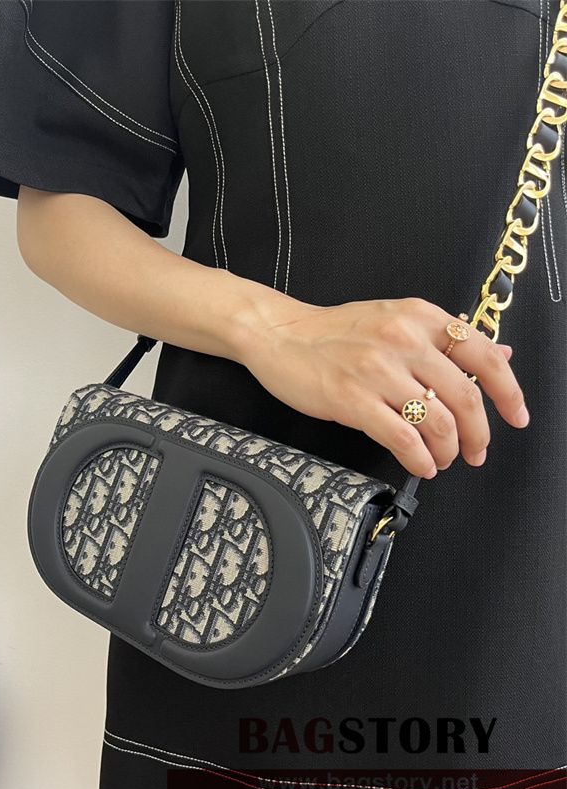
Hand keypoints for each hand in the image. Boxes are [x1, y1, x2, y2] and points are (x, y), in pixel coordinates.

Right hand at [237, 295, 525, 479]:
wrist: (278, 334)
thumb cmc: (332, 331)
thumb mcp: (394, 319)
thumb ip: (445, 338)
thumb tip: (501, 354)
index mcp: (419, 317)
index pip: (485, 356)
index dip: (509, 393)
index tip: (517, 417)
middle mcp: (403, 340)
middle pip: (466, 398)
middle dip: (479, 435)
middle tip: (476, 452)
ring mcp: (377, 370)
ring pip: (438, 423)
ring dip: (448, 452)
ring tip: (441, 460)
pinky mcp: (352, 399)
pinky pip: (402, 439)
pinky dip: (419, 460)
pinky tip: (420, 465)